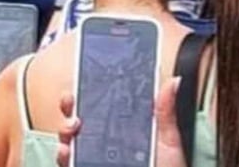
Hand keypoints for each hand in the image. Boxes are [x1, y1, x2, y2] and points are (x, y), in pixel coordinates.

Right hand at [54, 79, 183, 166]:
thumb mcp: (168, 142)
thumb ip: (165, 113)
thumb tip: (174, 82)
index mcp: (121, 130)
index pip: (99, 107)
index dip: (87, 92)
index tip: (83, 80)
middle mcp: (104, 144)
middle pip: (78, 119)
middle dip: (69, 106)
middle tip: (71, 101)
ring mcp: (93, 158)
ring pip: (68, 140)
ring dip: (64, 130)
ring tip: (73, 127)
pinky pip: (68, 162)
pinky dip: (64, 155)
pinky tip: (68, 151)